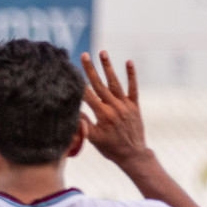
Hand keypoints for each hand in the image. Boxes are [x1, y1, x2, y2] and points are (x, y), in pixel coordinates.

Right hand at [81, 51, 150, 169]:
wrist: (133, 154)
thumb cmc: (110, 148)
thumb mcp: (93, 138)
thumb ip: (84, 124)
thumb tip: (73, 111)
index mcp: (102, 115)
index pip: (88, 95)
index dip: (79, 82)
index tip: (72, 71)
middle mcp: (114, 107)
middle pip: (100, 85)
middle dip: (91, 69)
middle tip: (84, 55)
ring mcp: (125, 105)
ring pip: (115, 82)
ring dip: (108, 67)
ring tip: (102, 52)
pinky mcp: (134, 105)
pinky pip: (133, 87)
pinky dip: (131, 75)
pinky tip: (128, 62)